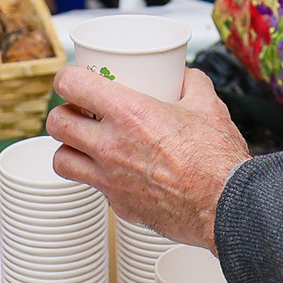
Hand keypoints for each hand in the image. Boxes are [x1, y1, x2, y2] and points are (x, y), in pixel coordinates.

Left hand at [46, 66, 248, 248]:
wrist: (226, 206)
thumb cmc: (217, 160)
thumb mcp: (208, 106)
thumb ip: (192, 84)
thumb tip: (184, 75)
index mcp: (128, 113)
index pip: (71, 85)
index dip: (66, 78)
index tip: (72, 80)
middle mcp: (110, 146)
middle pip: (57, 123)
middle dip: (63, 114)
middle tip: (78, 112)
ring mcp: (110, 179)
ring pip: (61, 160)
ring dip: (69, 148)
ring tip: (85, 144)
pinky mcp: (119, 205)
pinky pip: (93, 186)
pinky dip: (98, 177)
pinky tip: (117, 171)